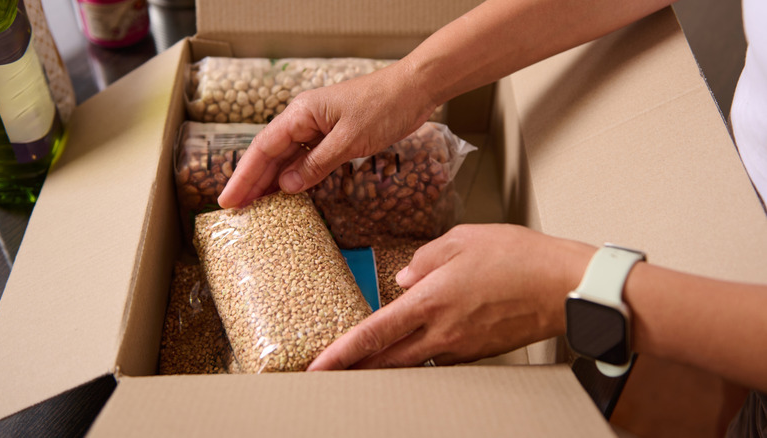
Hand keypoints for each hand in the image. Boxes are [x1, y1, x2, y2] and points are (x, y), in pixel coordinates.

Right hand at [217, 61, 437, 207]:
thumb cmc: (384, 107)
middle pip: (270, 154)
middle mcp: (304, 118)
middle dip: (251, 181)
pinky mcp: (333, 134)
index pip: (263, 148)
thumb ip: (317, 164)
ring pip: (287, 157)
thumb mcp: (349, 140)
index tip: (229, 200)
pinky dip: (296, 175)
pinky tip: (288, 191)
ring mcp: (318, 126)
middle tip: (234, 210)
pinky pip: (307, 157)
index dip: (244, 176)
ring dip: (271, 181)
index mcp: (301, 113)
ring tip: (255, 206)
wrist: (415, 89)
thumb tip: (287, 186)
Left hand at [307, 224, 595, 369]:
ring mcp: (460, 346)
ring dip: (385, 363)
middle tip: (328, 375)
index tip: (317, 367)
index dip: (341, 354)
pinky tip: (415, 343)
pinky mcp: (477, 351)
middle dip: (354, 371)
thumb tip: (404, 277)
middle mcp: (442, 331)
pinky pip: (438, 356)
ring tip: (365, 360)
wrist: (564, 285)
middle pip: (386, 361)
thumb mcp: (463, 239)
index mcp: (432, 301)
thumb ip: (424, 259)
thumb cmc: (520, 257)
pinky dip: (419, 353)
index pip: (374, 333)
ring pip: (411, 362)